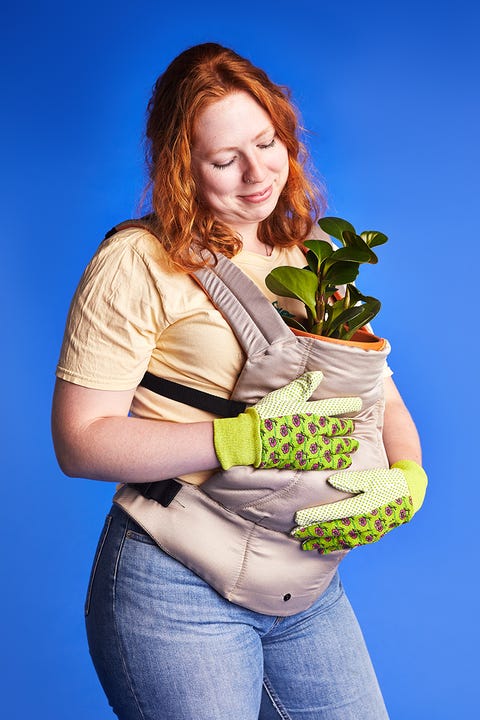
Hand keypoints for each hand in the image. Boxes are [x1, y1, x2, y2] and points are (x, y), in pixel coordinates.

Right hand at [213, 371, 360, 470]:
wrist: (251, 438)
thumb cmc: (264, 415)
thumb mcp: (282, 395)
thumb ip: (302, 386)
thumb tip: (319, 374)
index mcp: (310, 412)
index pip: (335, 407)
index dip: (348, 405)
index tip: (359, 403)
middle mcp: (314, 430)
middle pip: (337, 429)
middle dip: (347, 429)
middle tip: (353, 428)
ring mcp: (310, 447)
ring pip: (335, 447)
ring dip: (346, 447)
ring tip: (353, 446)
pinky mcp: (303, 460)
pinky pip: (325, 462)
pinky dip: (336, 462)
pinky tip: (343, 462)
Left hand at [291, 459, 427, 551]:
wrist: (410, 496)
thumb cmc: (387, 482)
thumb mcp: (371, 477)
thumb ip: (351, 480)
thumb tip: (331, 482)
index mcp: (364, 506)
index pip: (333, 514)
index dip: (315, 517)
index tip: (297, 518)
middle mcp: (366, 523)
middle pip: (334, 529)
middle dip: (313, 532)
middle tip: (294, 533)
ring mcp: (369, 533)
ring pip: (340, 540)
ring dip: (321, 542)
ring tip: (304, 544)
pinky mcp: (371, 537)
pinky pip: (350, 544)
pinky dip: (335, 546)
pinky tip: (322, 548)